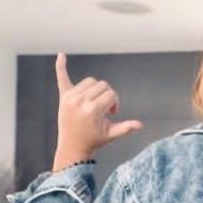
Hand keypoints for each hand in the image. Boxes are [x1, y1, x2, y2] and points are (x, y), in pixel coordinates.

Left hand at [52, 53, 142, 169]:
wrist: (72, 147)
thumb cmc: (94, 140)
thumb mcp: (112, 135)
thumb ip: (126, 127)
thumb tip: (141, 125)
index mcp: (93, 110)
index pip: (111, 94)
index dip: (115, 103)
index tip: (111, 114)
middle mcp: (80, 101)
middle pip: (102, 85)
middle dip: (107, 96)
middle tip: (103, 111)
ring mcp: (70, 98)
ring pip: (90, 81)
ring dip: (96, 90)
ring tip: (93, 103)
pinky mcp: (63, 97)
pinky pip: (62, 77)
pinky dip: (61, 66)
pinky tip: (61, 54)